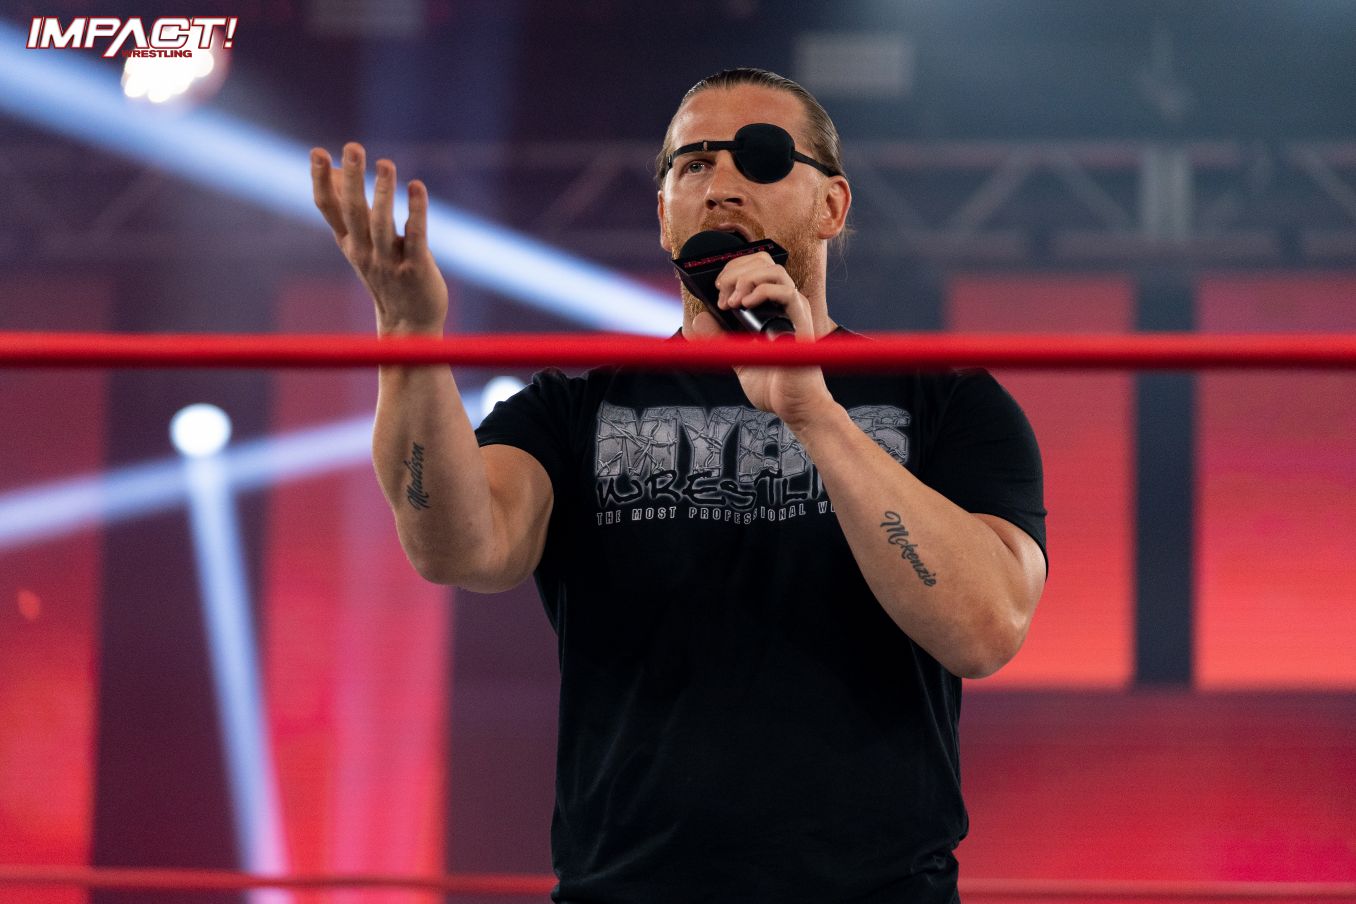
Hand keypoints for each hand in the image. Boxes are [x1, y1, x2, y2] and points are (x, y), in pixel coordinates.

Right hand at [311, 142, 448, 337]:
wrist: (409, 326)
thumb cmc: (386, 278)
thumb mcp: (361, 246)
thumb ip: (350, 213)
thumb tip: (339, 173)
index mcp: (349, 244)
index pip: (329, 209)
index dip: (322, 181)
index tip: (318, 151)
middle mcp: (364, 252)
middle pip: (354, 211)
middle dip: (352, 178)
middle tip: (353, 146)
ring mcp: (389, 262)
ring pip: (382, 223)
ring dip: (383, 191)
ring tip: (386, 163)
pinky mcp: (416, 268)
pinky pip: (415, 236)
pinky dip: (416, 211)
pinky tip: (417, 187)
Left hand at [689, 251, 836, 428]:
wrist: (794, 407)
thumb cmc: (774, 385)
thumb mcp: (737, 358)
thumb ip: (719, 339)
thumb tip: (699, 319)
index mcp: (771, 307)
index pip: (754, 268)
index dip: (732, 271)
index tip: (717, 290)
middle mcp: (785, 304)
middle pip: (763, 262)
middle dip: (735, 270)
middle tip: (721, 293)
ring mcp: (794, 311)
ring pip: (774, 270)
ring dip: (746, 279)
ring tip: (731, 302)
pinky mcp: (801, 321)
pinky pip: (785, 292)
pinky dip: (761, 292)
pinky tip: (744, 306)